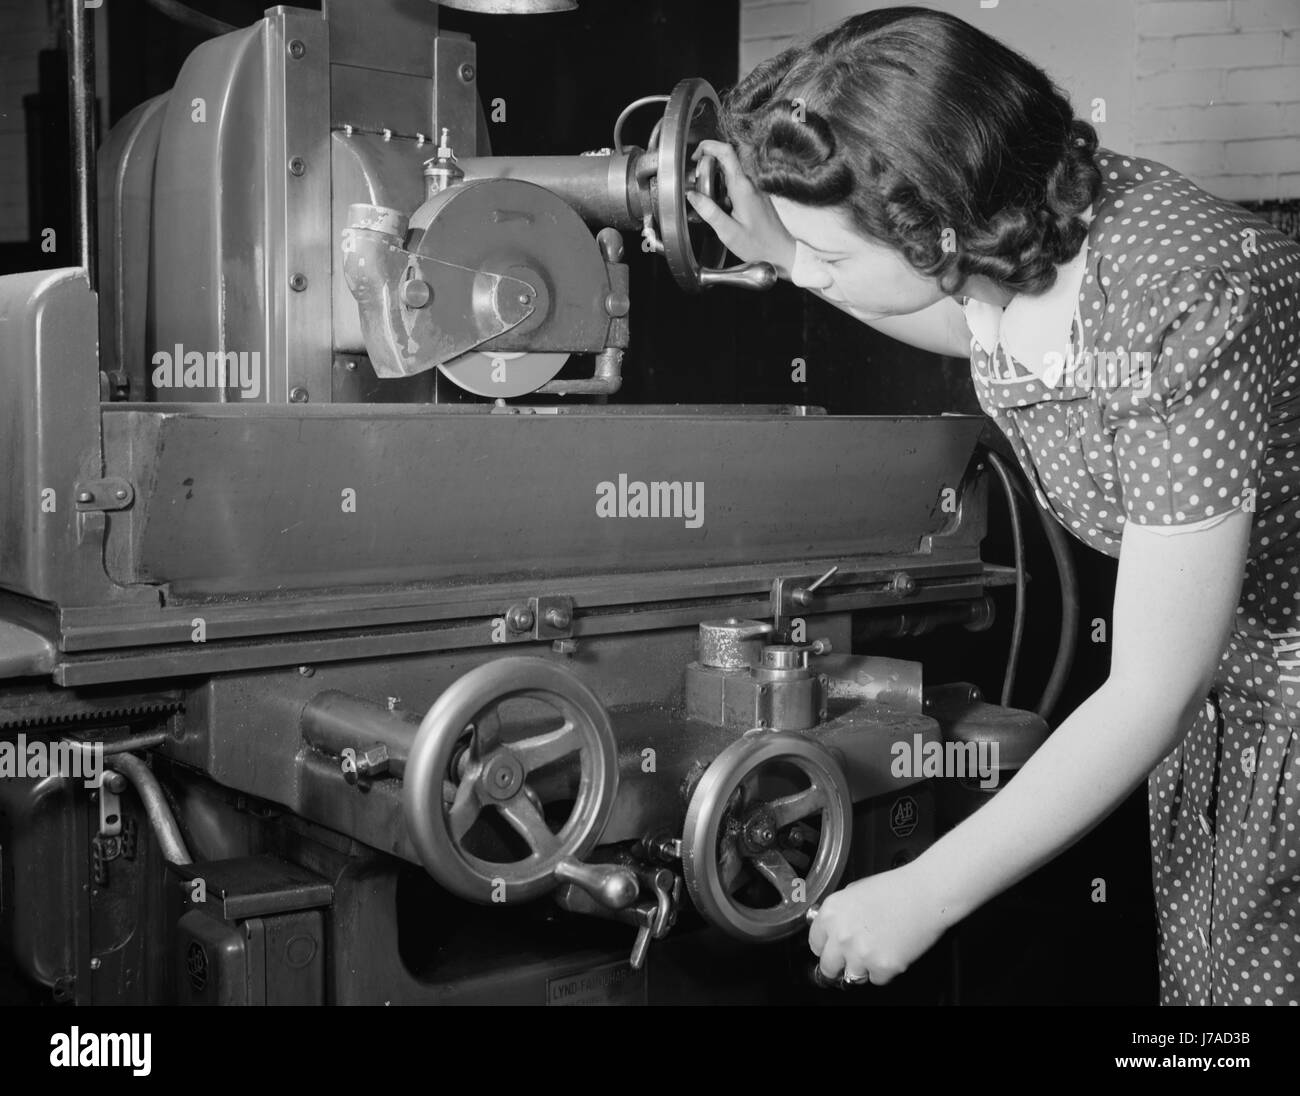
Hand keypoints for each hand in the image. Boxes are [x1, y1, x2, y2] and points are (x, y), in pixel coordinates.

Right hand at [687, 139, 795, 277]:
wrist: (781, 251)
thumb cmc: (758, 245)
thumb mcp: (728, 232)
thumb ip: (709, 212)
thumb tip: (693, 195)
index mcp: (742, 188)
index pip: (726, 152)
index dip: (708, 147)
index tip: (696, 157)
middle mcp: (749, 184)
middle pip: (725, 162)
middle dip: (707, 169)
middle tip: (697, 187)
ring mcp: (753, 190)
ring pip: (729, 175)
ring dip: (714, 182)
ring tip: (707, 201)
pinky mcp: (754, 197)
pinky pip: (735, 186)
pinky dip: (722, 192)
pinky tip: (719, 210)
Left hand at [807, 864, 950, 985]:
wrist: (925, 893)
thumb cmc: (895, 888)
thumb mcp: (855, 891)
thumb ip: (838, 913)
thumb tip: (829, 930)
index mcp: (831, 913)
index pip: (815, 944)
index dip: (827, 946)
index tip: (834, 948)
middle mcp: (841, 935)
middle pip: (827, 968)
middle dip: (839, 964)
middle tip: (854, 957)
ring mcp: (861, 953)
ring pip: (851, 977)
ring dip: (863, 968)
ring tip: (878, 948)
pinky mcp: (883, 967)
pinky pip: (877, 979)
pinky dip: (885, 970)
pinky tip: (893, 949)